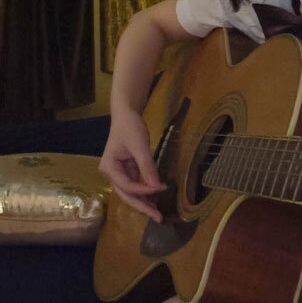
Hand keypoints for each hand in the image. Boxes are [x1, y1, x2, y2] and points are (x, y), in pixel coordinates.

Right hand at [98, 107, 165, 221]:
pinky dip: (146, 191)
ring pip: (131, 192)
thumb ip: (147, 166)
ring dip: (144, 202)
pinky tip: (155, 199)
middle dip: (142, 206)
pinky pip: (137, 184)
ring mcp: (119, 172)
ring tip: (157, 214)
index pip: (127, 185)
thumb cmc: (130, 127)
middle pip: (126, 194)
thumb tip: (156, 187)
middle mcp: (111, 173)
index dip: (144, 190)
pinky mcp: (128, 169)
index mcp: (109, 167)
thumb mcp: (140, 146)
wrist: (126, 114)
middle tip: (158, 218)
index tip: (161, 188)